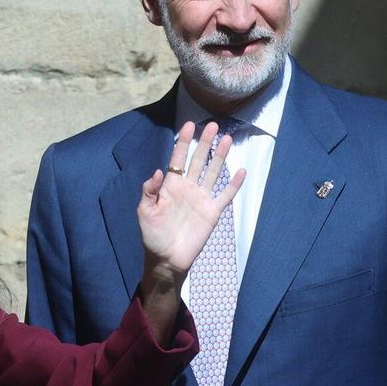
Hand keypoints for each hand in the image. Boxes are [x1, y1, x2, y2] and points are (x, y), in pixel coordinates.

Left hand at [137, 122, 243, 284]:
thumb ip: (149, 191)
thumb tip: (158, 171)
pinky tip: (241, 171)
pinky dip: (234, 184)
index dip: (183, 142)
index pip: (178, 159)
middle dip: (204, 143)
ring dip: (220, 157)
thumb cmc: (152, 236)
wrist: (167, 259)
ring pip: (213, 173)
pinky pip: (225, 195)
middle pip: (198, 161)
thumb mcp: (145, 212)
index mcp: (170, 186)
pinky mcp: (212, 212)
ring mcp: (201, 199)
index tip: (189, 125)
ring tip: (227, 139)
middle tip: (212, 125)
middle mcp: (187, 188)